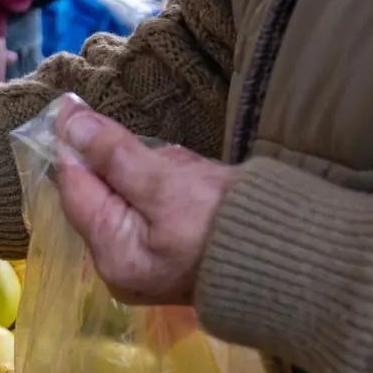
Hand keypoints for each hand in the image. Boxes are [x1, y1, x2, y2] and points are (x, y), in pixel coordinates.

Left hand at [54, 102, 235, 305]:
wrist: (303, 262)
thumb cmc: (230, 225)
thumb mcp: (167, 183)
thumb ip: (112, 153)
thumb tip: (68, 122)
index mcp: (112, 254)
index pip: (74, 188)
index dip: (72, 145)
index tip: (71, 106)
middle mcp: (120, 266)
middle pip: (104, 192)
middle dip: (133, 165)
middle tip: (173, 163)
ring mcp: (148, 264)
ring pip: (134, 194)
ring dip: (161, 173)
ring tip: (196, 179)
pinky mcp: (173, 255)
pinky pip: (159, 207)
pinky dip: (176, 187)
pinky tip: (203, 187)